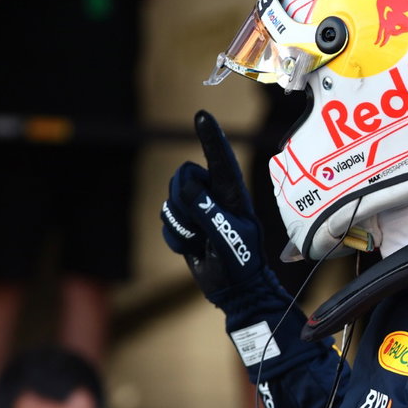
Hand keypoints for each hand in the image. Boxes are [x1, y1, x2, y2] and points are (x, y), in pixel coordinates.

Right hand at [161, 110, 267, 306]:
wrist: (235, 292)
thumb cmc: (240, 264)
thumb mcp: (228, 238)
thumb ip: (208, 212)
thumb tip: (186, 189)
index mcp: (233, 194)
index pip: (220, 159)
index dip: (210, 137)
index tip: (202, 115)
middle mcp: (215, 196)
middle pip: (183, 177)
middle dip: (185, 201)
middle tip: (202, 226)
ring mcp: (199, 210)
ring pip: (172, 199)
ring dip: (181, 224)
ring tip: (201, 241)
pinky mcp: (186, 224)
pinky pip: (167, 221)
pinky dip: (176, 238)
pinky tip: (193, 248)